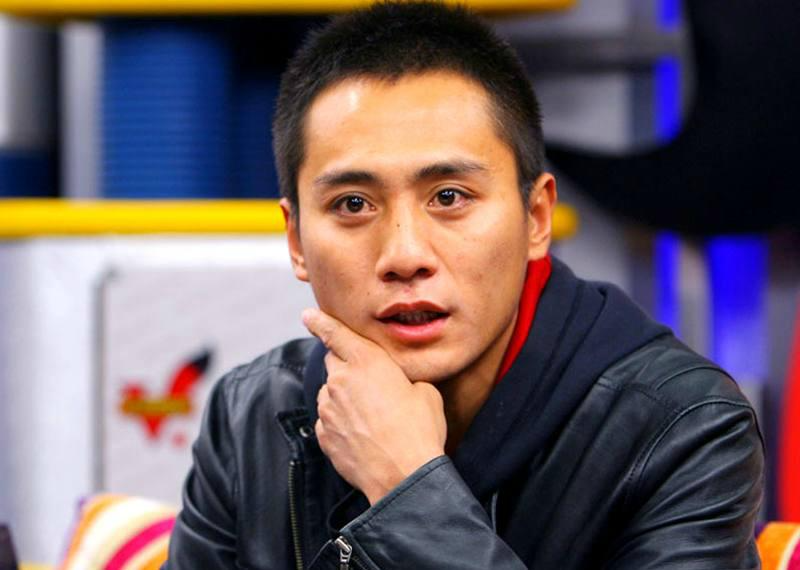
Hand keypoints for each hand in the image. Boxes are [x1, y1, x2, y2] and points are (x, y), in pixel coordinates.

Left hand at [303, 308, 446, 504]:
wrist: (403, 475)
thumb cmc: (419, 430)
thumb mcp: (425, 393)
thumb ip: (403, 380)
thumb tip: (399, 387)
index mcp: (366, 361)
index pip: (335, 333)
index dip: (320, 322)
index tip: (308, 315)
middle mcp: (340, 380)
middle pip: (334, 363)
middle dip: (348, 368)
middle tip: (371, 386)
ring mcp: (328, 408)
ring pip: (331, 394)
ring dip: (345, 399)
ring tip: (374, 420)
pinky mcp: (324, 434)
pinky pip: (329, 420)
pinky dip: (342, 424)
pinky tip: (364, 437)